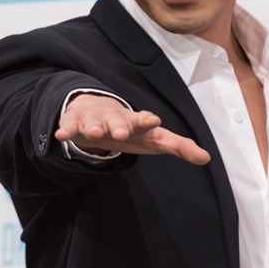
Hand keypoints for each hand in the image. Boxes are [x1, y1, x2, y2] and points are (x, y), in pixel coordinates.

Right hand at [55, 94, 209, 165]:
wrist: (99, 109)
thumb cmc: (132, 129)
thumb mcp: (155, 139)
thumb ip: (179, 147)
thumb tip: (206, 157)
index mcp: (137, 122)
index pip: (144, 120)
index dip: (148, 121)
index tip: (153, 120)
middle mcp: (116, 117)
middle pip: (118, 120)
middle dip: (119, 125)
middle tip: (120, 132)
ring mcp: (96, 118)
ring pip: (94, 121)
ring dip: (94, 126)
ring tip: (94, 133)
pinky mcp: (77, 122)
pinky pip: (71, 126)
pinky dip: (66, 130)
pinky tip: (61, 136)